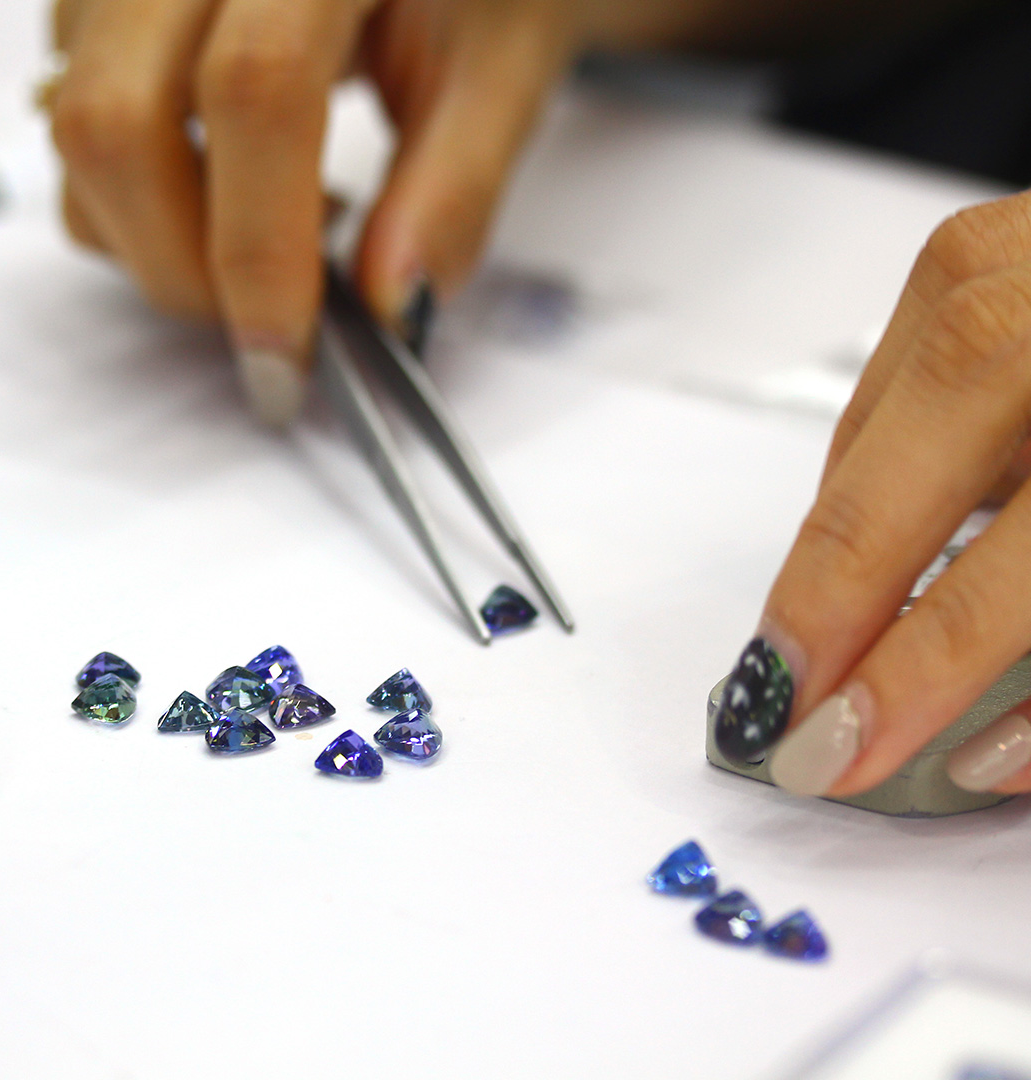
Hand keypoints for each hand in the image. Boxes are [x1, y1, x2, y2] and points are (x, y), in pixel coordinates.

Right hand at [47, 0, 585, 424]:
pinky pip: (70, 112)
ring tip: (270, 240)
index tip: (288, 360)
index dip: (263, 249)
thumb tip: (390, 309)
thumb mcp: (505, 70)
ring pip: (74, 126)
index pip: (256, 91)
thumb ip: (454, 189)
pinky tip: (226, 190)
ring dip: (155, 238)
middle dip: (184, 270)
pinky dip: (137, 195)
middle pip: (118, 120)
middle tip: (270, 329)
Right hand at [713, 189, 1030, 797]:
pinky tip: (876, 535)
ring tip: (819, 637)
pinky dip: (858, 483)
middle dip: (823, 616)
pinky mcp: (958, 257)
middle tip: (776, 702)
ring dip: (831, 560)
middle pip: (891, 495)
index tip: (842, 749)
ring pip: (862, 449)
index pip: (996, 584)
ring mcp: (997, 272)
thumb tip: (985, 752)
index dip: (911, 680)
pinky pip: (868, 402)